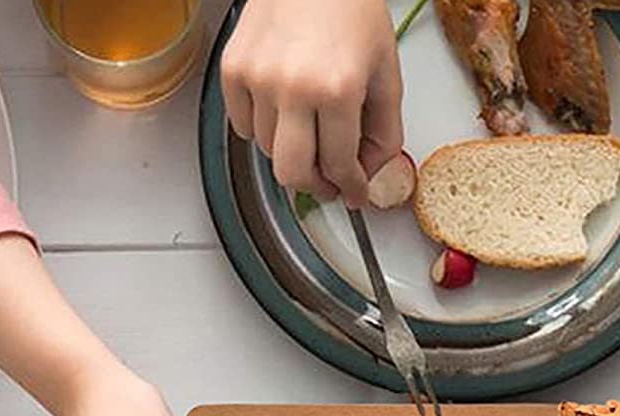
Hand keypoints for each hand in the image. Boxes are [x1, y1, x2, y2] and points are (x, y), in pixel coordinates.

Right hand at [221, 0, 403, 208]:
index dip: (350, 189)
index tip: (353, 194)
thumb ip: (384, 131)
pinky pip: (243, 125)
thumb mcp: (386, 71)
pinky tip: (283, 111)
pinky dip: (262, 129)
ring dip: (291, 152)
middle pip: (293, 173)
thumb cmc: (350, 8)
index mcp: (336, 89)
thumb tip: (369, 173)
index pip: (340, 166)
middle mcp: (293, 87)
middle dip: (316, 186)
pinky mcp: (233, 68)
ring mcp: (258, 78)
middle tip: (329, 181)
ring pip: (268, 152)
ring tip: (310, 131)